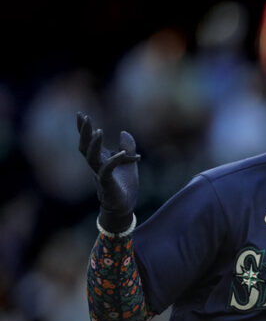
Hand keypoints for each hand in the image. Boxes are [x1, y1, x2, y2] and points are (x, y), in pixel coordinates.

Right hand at [77, 112, 139, 232]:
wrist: (125, 206)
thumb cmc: (124, 185)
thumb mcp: (129, 162)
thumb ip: (127, 147)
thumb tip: (124, 132)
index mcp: (100, 159)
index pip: (88, 141)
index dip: (83, 129)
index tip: (81, 114)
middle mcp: (97, 165)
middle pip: (85, 146)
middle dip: (84, 132)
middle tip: (84, 117)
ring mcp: (100, 174)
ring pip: (91, 157)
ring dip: (94, 144)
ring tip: (99, 131)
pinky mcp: (107, 184)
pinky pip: (107, 170)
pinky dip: (113, 161)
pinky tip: (120, 153)